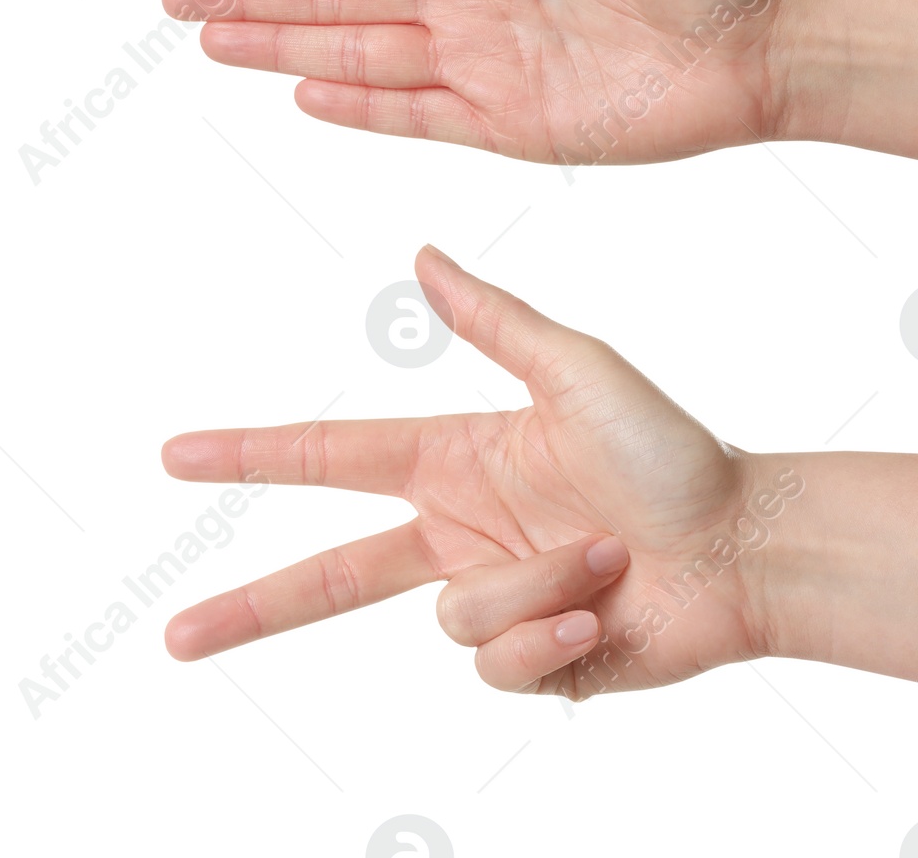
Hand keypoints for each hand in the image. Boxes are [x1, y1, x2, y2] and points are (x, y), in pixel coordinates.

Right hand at [160, 248, 788, 696]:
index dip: (256, 454)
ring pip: (451, 615)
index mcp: (461, 460)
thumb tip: (423, 254)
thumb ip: (495, 321)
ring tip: (603, 555)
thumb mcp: (579, 371)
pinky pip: (497, 664)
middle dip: (255, 606)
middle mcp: (465, 531)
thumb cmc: (671, 450)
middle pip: (335, 576)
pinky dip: (551, 634)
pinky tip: (602, 609)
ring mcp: (497, 598)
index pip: (336, 458)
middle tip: (176, 634)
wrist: (742, 543)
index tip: (179, 453)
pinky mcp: (530, 659)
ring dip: (532, 584)